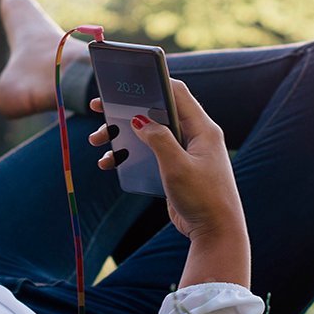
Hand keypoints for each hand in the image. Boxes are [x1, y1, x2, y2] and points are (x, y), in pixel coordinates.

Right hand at [87, 79, 245, 242]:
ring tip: (98, 141)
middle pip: (157, 112)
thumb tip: (139, 119)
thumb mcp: (177, 166)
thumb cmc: (203, 199)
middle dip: (127, 110)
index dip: (153, 81)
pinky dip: (129, 154)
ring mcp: (185, 152)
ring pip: (148, 134)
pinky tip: (110, 163)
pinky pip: (148, 153)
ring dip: (122, 135)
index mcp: (203, 129)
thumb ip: (159, 139)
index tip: (127, 79)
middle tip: (99, 107)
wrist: (215, 234)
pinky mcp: (175, 168)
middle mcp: (195, 136)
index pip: (177, 92)